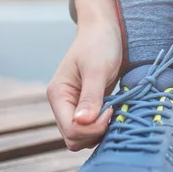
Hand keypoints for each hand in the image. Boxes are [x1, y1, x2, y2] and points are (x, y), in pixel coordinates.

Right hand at [47, 0, 121, 150]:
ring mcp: (74, 109)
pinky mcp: (86, 110)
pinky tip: (115, 113)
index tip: (110, 110)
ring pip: (83, 138)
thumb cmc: (99, 45)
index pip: (70, 129)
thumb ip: (90, 96)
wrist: (104, 32)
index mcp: (58, 95)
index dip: (93, 128)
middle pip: (74, 139)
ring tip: (114, 112)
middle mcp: (62, 106)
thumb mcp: (96, 69)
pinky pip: (92, 131)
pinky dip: (104, 128)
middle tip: (113, 113)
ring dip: (101, 132)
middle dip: (96, 133)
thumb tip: (82, 122)